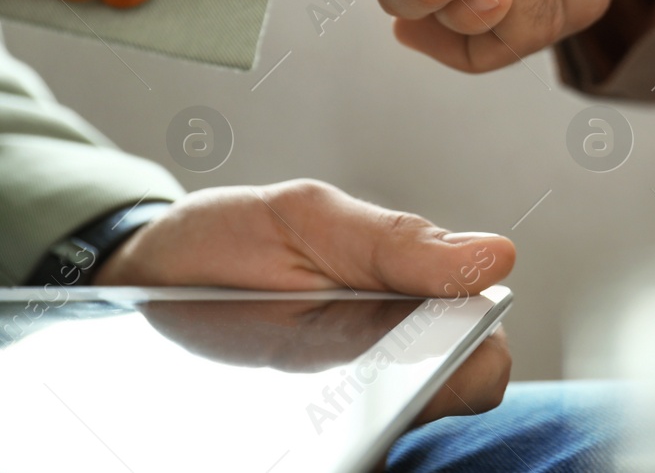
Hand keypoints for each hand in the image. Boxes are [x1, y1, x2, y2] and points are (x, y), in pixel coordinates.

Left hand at [96, 180, 515, 423]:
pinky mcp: (302, 434)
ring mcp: (344, 402)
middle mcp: (393, 355)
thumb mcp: (306, 219)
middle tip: (349, 374)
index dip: (471, 364)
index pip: (482, 351)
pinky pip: (329, 455)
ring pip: (384, 438)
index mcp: (414, 293)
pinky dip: (316, 449)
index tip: (430, 355)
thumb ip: (396, 242)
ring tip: (300, 401)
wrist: (142, 276)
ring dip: (356, 426)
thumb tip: (497, 257)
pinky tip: (278, 430)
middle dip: (412, 398)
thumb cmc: (235, 238)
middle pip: (443, 402)